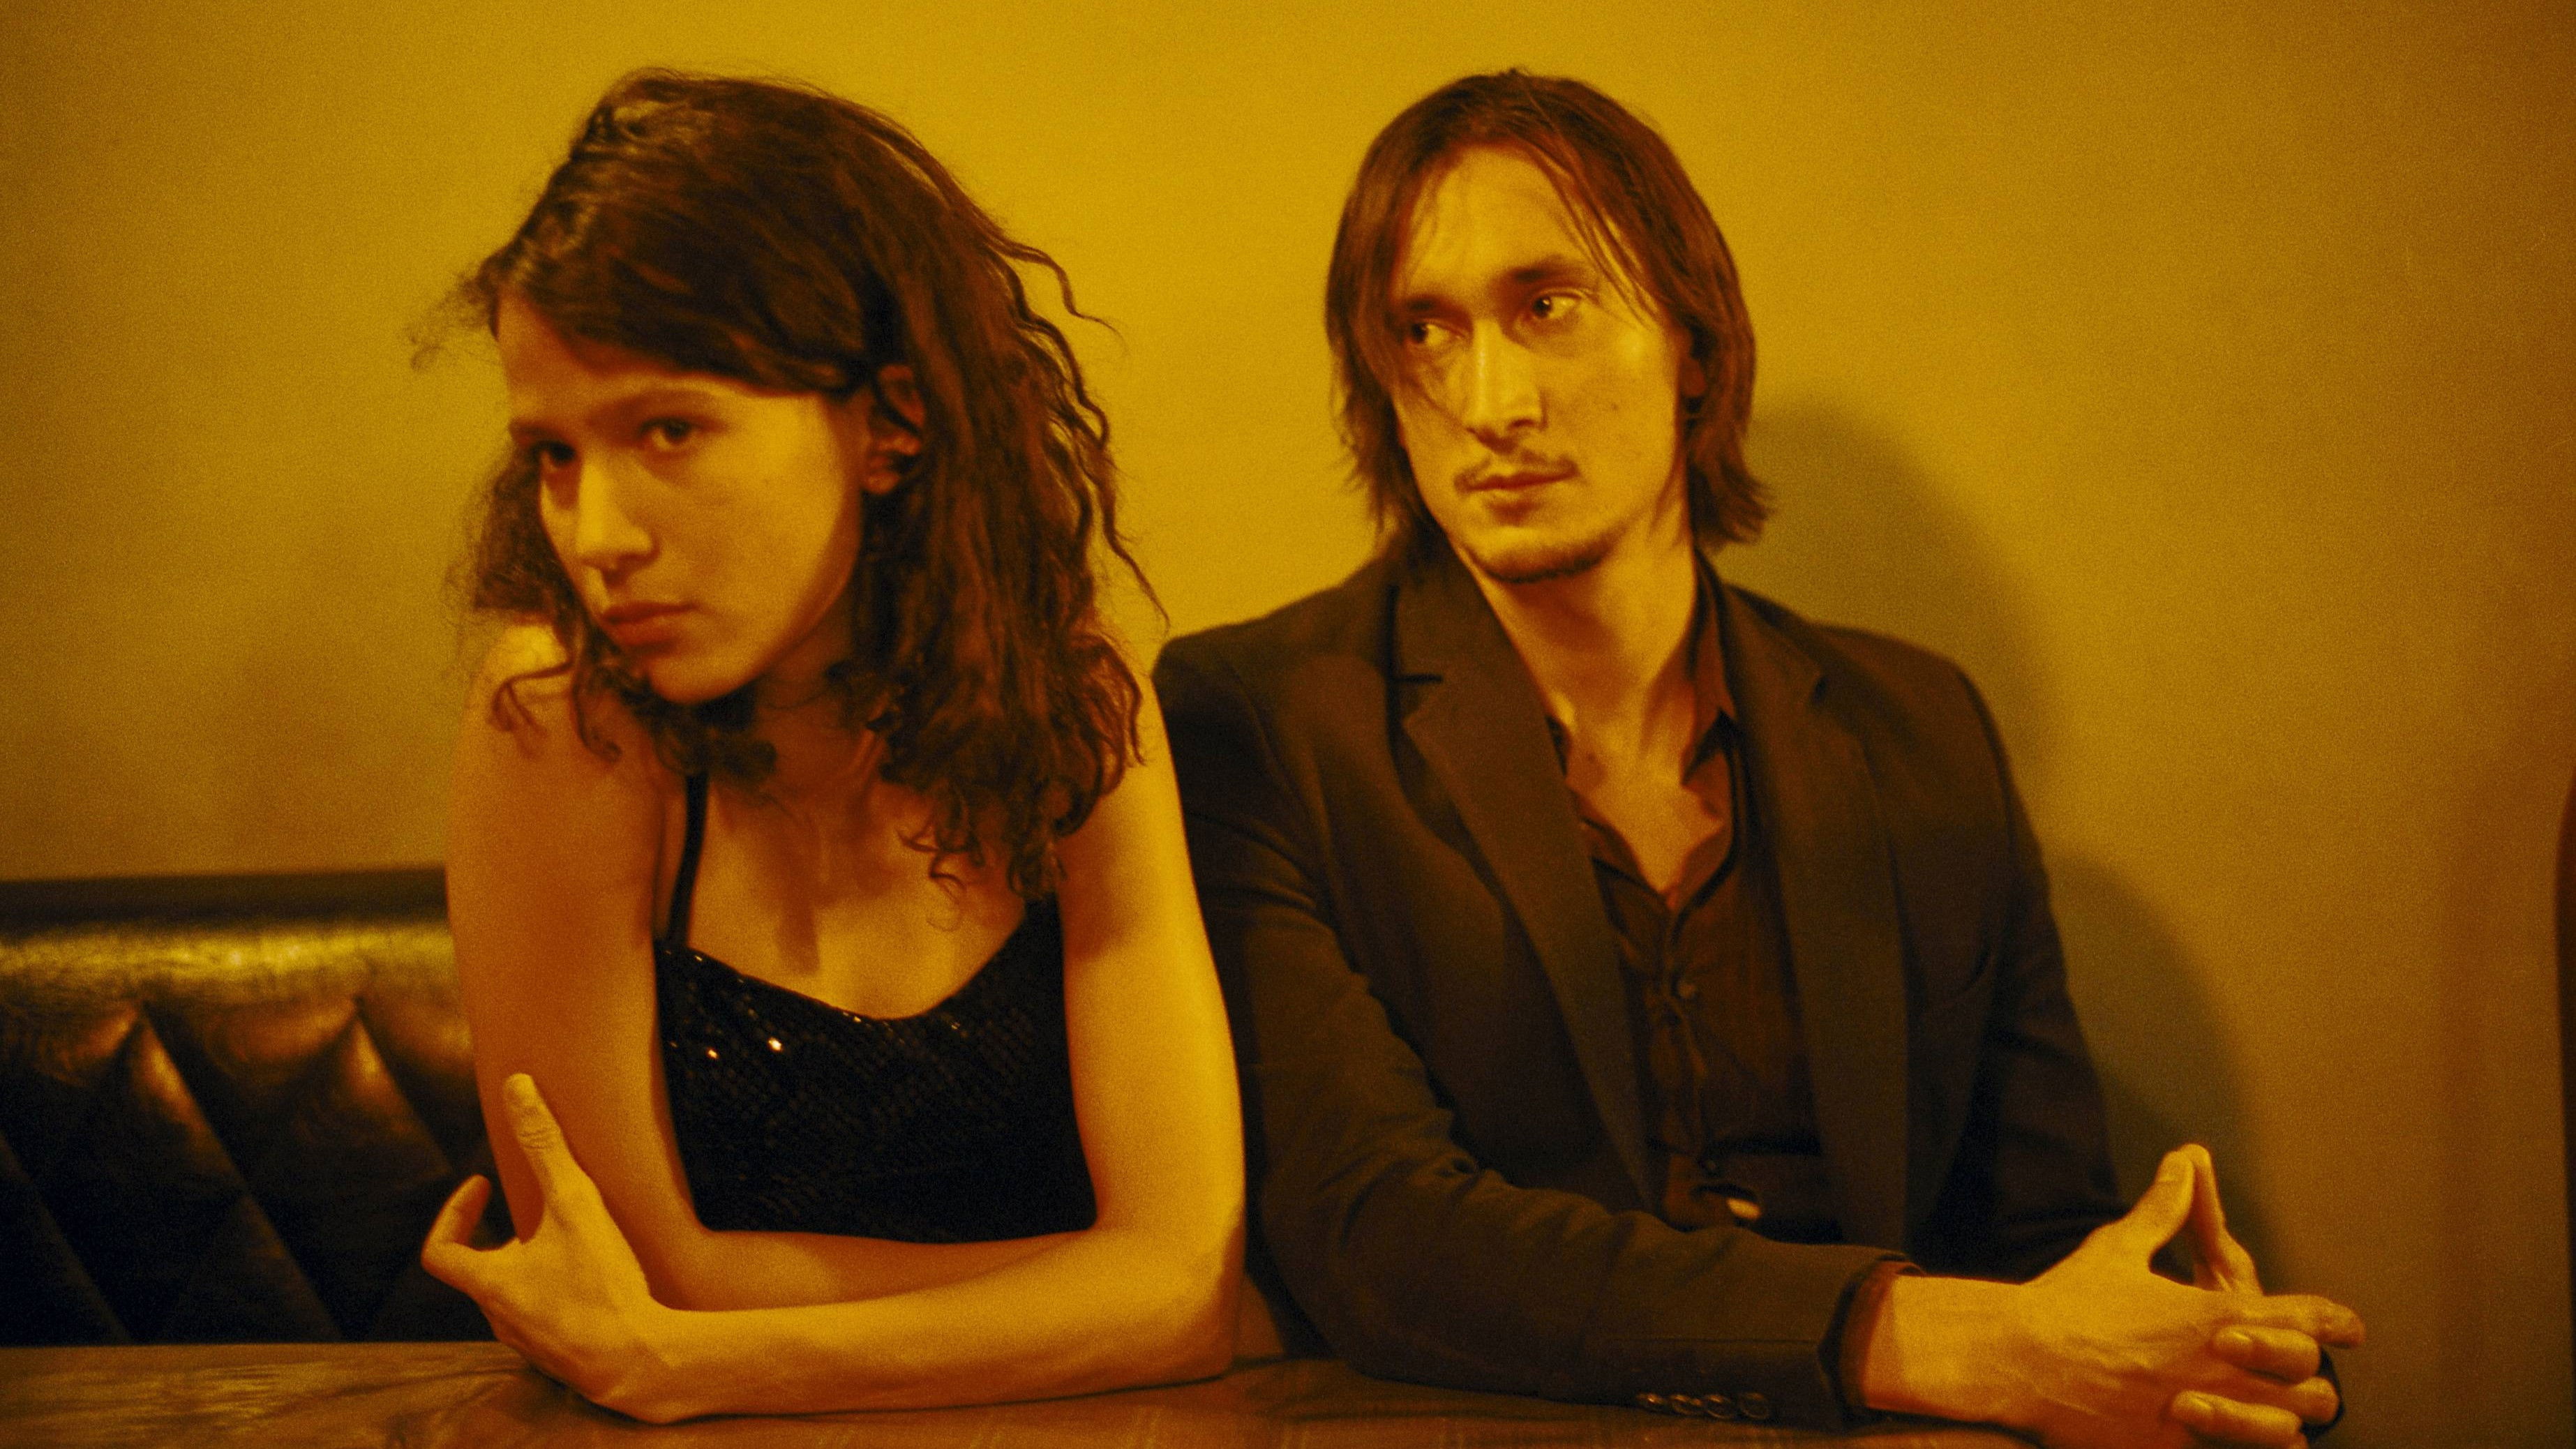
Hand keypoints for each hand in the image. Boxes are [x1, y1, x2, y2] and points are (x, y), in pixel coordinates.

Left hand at [421, 1073, 688, 1421]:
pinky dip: (557, 1293)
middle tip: (540, 1209)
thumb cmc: (601, 1287)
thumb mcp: (575, 1206)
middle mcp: (499, 1316)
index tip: (482, 1187)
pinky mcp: (559, 1354)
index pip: (439, 1252)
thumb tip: (517, 1087)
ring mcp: (528, 1340)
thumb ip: (545, 1145)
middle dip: (505, 1234)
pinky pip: (544, 1317)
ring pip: (514, 1295)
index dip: (453, 1214)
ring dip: (532, 1264)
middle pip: (481, 1269)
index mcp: (489, 1283)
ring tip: (572, 1241)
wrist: (639, 1362)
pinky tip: (594, 1281)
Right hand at [2008, 1147, 2361, 1447]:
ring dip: (2286, 1420)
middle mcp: (2220, 1368)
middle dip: (2311, 1376)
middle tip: (2301, 1373)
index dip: (2334, 1322)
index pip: (2308, 1320)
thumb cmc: (2066, 1303)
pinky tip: (2235, 1439)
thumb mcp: (2118, 1248)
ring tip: (2274, 1412)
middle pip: (2311, 1382)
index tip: (2346, 1327)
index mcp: (2214, 1314)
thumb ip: (2164, 1208)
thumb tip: (2187, 1159)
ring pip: (2286, 1430)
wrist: (2018, 1361)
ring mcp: (2202, 1416)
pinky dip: (2250, 1448)